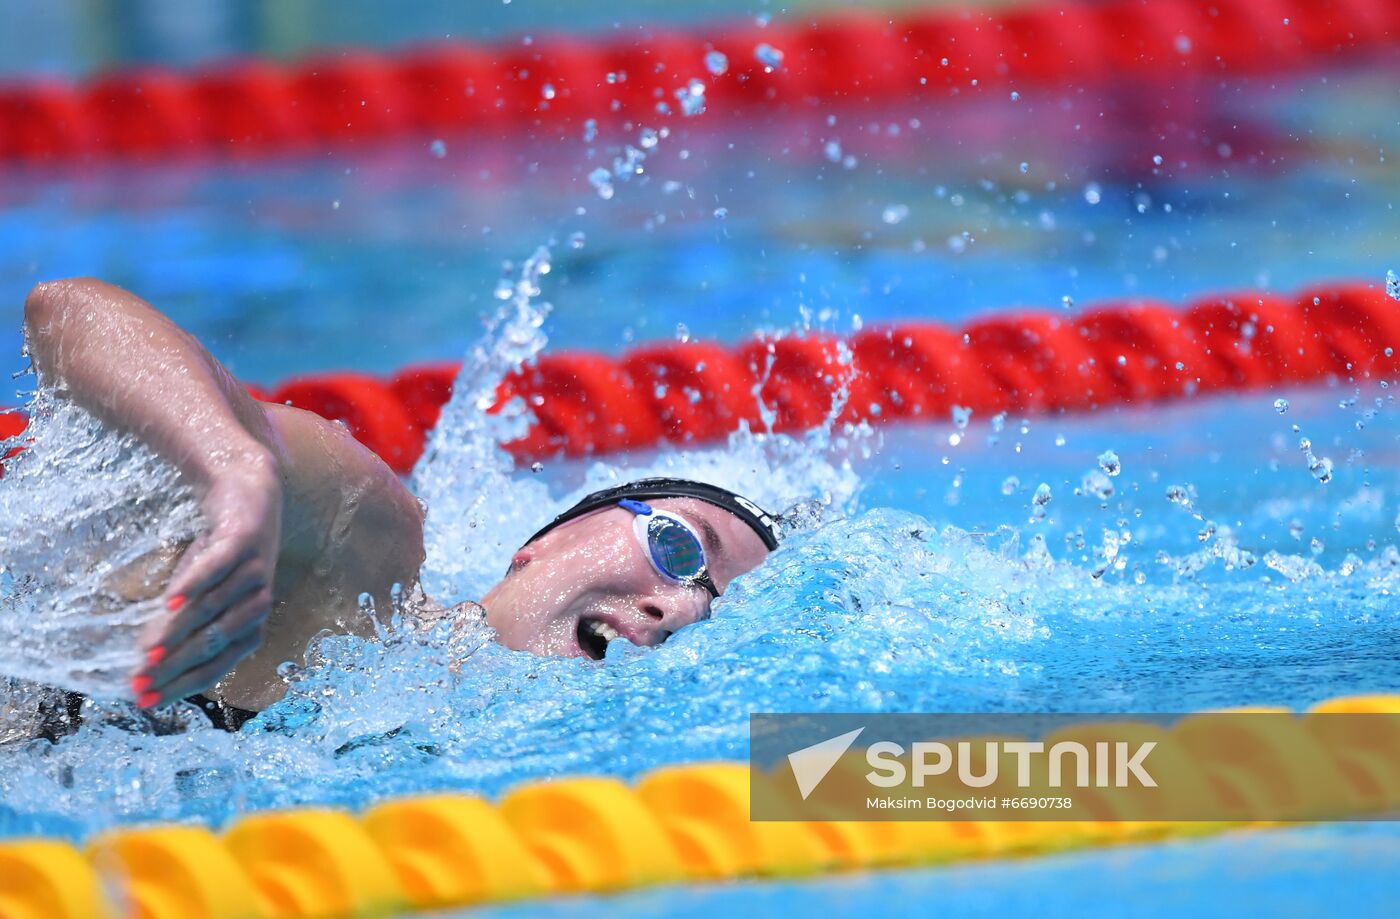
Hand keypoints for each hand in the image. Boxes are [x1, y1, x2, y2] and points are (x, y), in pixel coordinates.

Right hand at [133, 453, 281, 706]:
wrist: (245, 493)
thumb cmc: (219, 554)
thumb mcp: (198, 595)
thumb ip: (179, 625)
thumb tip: (145, 661)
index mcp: (250, 625)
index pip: (216, 664)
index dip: (181, 684)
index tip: (145, 700)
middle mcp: (258, 603)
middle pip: (214, 643)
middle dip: (175, 667)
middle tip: (138, 683)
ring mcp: (254, 571)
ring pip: (212, 609)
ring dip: (177, 631)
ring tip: (146, 651)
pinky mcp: (245, 541)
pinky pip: (219, 567)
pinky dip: (195, 584)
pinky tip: (170, 600)